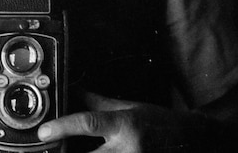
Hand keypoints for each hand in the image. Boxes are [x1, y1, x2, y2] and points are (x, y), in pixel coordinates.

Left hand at [37, 92, 214, 151]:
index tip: (44, 131)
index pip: (89, 124)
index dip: (63, 127)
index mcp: (125, 125)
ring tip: (66, 149)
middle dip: (66, 152)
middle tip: (49, 148)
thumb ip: (98, 102)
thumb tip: (73, 90)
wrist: (193, 141)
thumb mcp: (129, 107)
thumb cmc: (161, 122)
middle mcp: (128, 148)